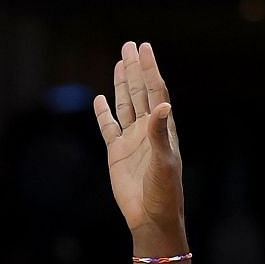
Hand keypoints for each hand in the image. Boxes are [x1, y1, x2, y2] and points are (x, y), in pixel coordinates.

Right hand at [93, 41, 184, 240]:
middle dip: (135, 69)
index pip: (156, 91)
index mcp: (163, 128)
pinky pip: (108, 128)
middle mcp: (147, 130)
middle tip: (129, 45)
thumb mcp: (164, 162)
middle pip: (140, 92)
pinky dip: (103, 113)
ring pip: (125, 105)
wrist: (151, 217)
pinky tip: (100, 99)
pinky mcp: (116, 153)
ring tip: (120, 62)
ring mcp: (131, 140)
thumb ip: (159, 133)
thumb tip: (162, 104)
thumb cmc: (164, 192)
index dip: (150, 70)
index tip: (145, 49)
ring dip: (122, 84)